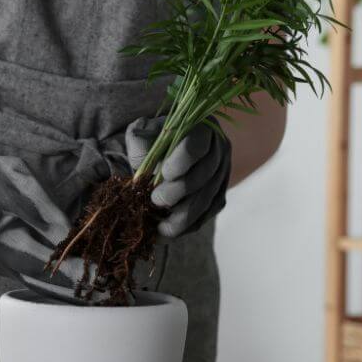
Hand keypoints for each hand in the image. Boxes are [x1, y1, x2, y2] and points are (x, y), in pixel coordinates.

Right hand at [0, 142, 89, 296]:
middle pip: (43, 276)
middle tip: (108, 293)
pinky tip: (84, 294)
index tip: (100, 271)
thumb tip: (69, 235)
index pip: (46, 251)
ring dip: (71, 294)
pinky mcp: (9, 271)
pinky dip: (60, 289)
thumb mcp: (20, 177)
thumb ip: (44, 206)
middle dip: (77, 284)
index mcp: (0, 232)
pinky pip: (36, 284)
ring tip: (101, 299)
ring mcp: (2, 267)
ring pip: (40, 286)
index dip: (76, 261)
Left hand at [125, 118, 231, 237]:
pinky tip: (165, 232)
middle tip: (155, 200)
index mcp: (202, 129)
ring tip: (158, 225)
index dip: (182, 161)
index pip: (197, 145)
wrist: (164, 154)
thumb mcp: (142, 132)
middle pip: (204, 175)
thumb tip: (143, 161)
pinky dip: (185, 227)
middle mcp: (218, 151)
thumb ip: (139, 141)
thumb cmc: (153, 141)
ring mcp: (221, 176)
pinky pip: (206, 216)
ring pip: (206, 200)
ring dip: (182, 216)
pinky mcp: (218, 197)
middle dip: (178, 191)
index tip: (164, 173)